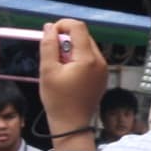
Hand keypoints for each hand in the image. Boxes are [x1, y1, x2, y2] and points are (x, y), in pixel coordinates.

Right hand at [40, 19, 105, 150]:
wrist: (72, 125)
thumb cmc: (58, 102)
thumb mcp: (47, 71)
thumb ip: (48, 46)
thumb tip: (49, 28)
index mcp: (88, 59)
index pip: (78, 27)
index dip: (62, 25)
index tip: (50, 34)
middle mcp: (100, 62)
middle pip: (83, 36)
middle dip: (66, 38)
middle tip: (52, 52)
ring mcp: (103, 70)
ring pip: (86, 47)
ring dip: (71, 48)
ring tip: (58, 64)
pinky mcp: (101, 76)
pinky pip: (90, 58)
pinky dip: (78, 58)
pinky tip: (67, 71)